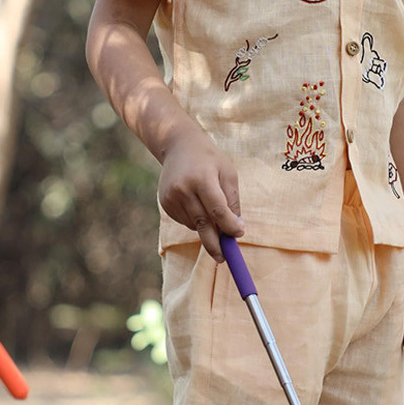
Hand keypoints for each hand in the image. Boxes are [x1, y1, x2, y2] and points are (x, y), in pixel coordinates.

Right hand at [157, 125, 243, 260]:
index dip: (229, 226)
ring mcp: (171, 197)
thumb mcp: (227, 173)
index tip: (238, 234)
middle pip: (202, 224)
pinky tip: (197, 204)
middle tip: (223, 258)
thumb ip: (232, 202)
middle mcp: (183, 189)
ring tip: (211, 210)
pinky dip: (195, 221)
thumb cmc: (209, 159)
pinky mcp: (165, 204)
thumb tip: (235, 229)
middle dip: (214, 244)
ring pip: (194, 225)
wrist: (178, 146)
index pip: (217, 210)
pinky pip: (185, 221)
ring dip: (206, 227)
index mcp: (202, 179)